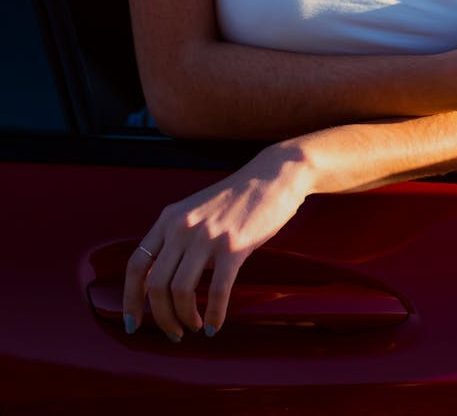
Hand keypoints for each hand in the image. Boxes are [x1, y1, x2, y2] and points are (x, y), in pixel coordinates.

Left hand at [122, 141, 311, 340]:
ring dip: (184, 319)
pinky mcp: (234, 246)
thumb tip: (162, 281)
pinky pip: (216, 291)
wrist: (272, 176)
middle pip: (157, 285)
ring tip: (194, 326)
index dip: (131, 299)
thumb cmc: (236, 199)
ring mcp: (207, 235)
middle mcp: (182, 226)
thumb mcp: (195, 211)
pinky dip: (213, 315)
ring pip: (181, 291)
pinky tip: (214, 325)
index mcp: (169, 218)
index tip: (132, 324)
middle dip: (162, 317)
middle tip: (174, 333)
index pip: (136, 264)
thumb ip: (176, 238)